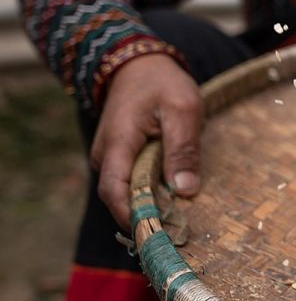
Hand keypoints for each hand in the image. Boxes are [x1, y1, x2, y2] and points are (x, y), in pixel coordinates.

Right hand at [89, 54, 202, 228]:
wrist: (138, 64)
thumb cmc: (162, 83)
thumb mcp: (183, 109)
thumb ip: (183, 149)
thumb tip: (185, 191)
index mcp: (117, 143)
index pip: (115, 191)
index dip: (134, 217)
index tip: (158, 236)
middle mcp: (105, 156)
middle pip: (121, 198)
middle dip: (147, 217)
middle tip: (180, 235)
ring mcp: (110, 158)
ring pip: (128, 192)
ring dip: (151, 205)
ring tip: (182, 221)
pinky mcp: (120, 158)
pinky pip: (132, 182)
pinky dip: (151, 192)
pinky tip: (175, 199)